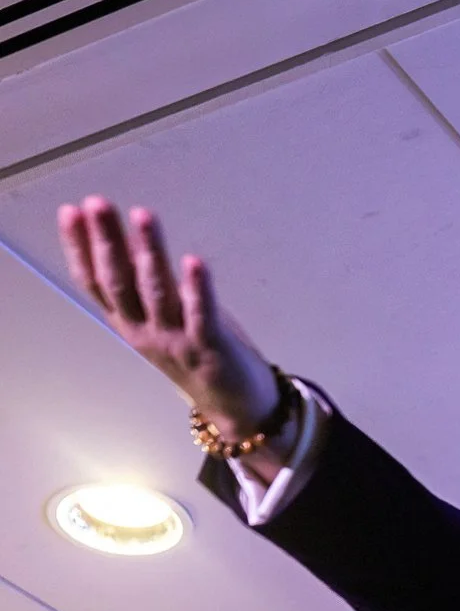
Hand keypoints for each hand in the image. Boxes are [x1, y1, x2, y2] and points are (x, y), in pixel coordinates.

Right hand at [57, 196, 278, 437]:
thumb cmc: (200, 351)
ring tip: (143, 216)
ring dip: (149, 252)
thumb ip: (148, 281)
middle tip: (96, 203)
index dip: (81, 248)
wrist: (237, 406)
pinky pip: (202, 315)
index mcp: (130, 322)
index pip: (96, 282)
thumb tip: (130, 235)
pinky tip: (194, 261)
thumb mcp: (165, 313)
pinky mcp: (209, 348)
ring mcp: (175, 340)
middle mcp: (145, 330)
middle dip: (106, 241)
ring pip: (157, 292)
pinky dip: (197, 288)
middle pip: (120, 282)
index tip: (70, 212)